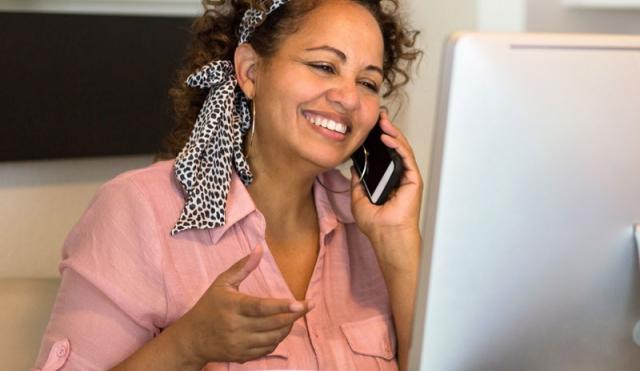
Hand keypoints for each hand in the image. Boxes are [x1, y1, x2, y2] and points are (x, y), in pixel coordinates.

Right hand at [175, 245, 311, 365]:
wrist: (192, 339)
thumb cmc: (208, 306)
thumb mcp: (222, 283)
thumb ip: (242, 267)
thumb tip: (259, 247)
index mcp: (232, 306)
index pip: (260, 307)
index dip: (281, 306)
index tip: (300, 303)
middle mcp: (236, 327)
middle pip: (272, 324)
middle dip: (294, 315)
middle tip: (308, 306)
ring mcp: (239, 344)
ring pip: (273, 338)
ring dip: (287, 327)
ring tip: (293, 316)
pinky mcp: (242, 356)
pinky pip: (267, 349)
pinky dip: (277, 339)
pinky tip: (279, 329)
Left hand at [350, 111, 422, 242]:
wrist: (386, 235)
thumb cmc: (376, 224)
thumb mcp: (358, 198)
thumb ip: (358, 181)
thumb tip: (355, 166)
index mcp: (387, 180)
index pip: (384, 154)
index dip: (378, 139)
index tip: (370, 126)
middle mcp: (399, 177)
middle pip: (394, 148)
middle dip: (387, 130)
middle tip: (378, 116)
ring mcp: (408, 177)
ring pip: (402, 149)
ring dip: (392, 133)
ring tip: (382, 122)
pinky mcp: (414, 179)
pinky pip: (406, 157)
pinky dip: (398, 145)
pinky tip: (388, 136)